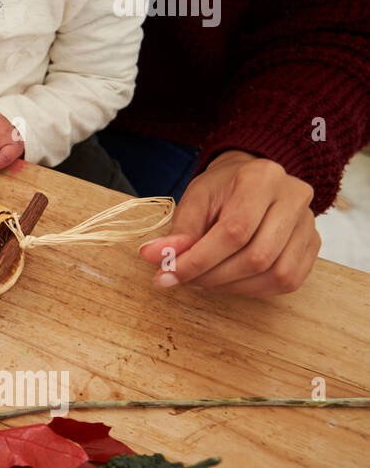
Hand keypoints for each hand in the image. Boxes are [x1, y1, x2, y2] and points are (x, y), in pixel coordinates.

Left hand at [138, 150, 320, 295]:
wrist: (253, 180)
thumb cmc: (221, 189)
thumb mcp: (195, 199)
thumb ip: (179, 229)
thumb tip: (154, 257)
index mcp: (262, 178)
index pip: (233, 231)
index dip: (198, 260)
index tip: (166, 275)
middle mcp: (294, 198)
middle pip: (257, 257)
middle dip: (212, 277)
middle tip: (181, 280)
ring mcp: (309, 223)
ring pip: (275, 274)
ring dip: (231, 287)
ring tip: (202, 280)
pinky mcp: (313, 244)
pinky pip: (287, 280)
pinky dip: (252, 289)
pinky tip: (228, 281)